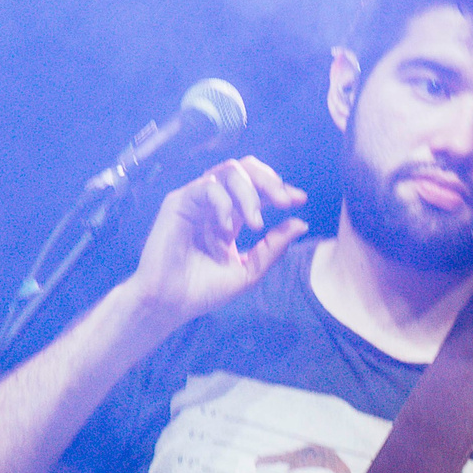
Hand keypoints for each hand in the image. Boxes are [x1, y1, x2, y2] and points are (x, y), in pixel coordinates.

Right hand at [129, 156, 306, 326]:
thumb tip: (301, 223)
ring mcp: (197, 200)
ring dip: (249, 193)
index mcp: (230, 216)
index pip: (258, 188)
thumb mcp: (249, 271)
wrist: (171, 303)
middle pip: (245, 169)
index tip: (300, 200)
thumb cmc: (204, 290)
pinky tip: (226, 228)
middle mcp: (214, 203)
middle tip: (285, 202)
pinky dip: (223, 203)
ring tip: (255, 224)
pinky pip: (207, 186)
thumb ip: (273, 247)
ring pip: (228, 171)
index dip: (279, 188)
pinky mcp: (179, 202)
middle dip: (270, 181)